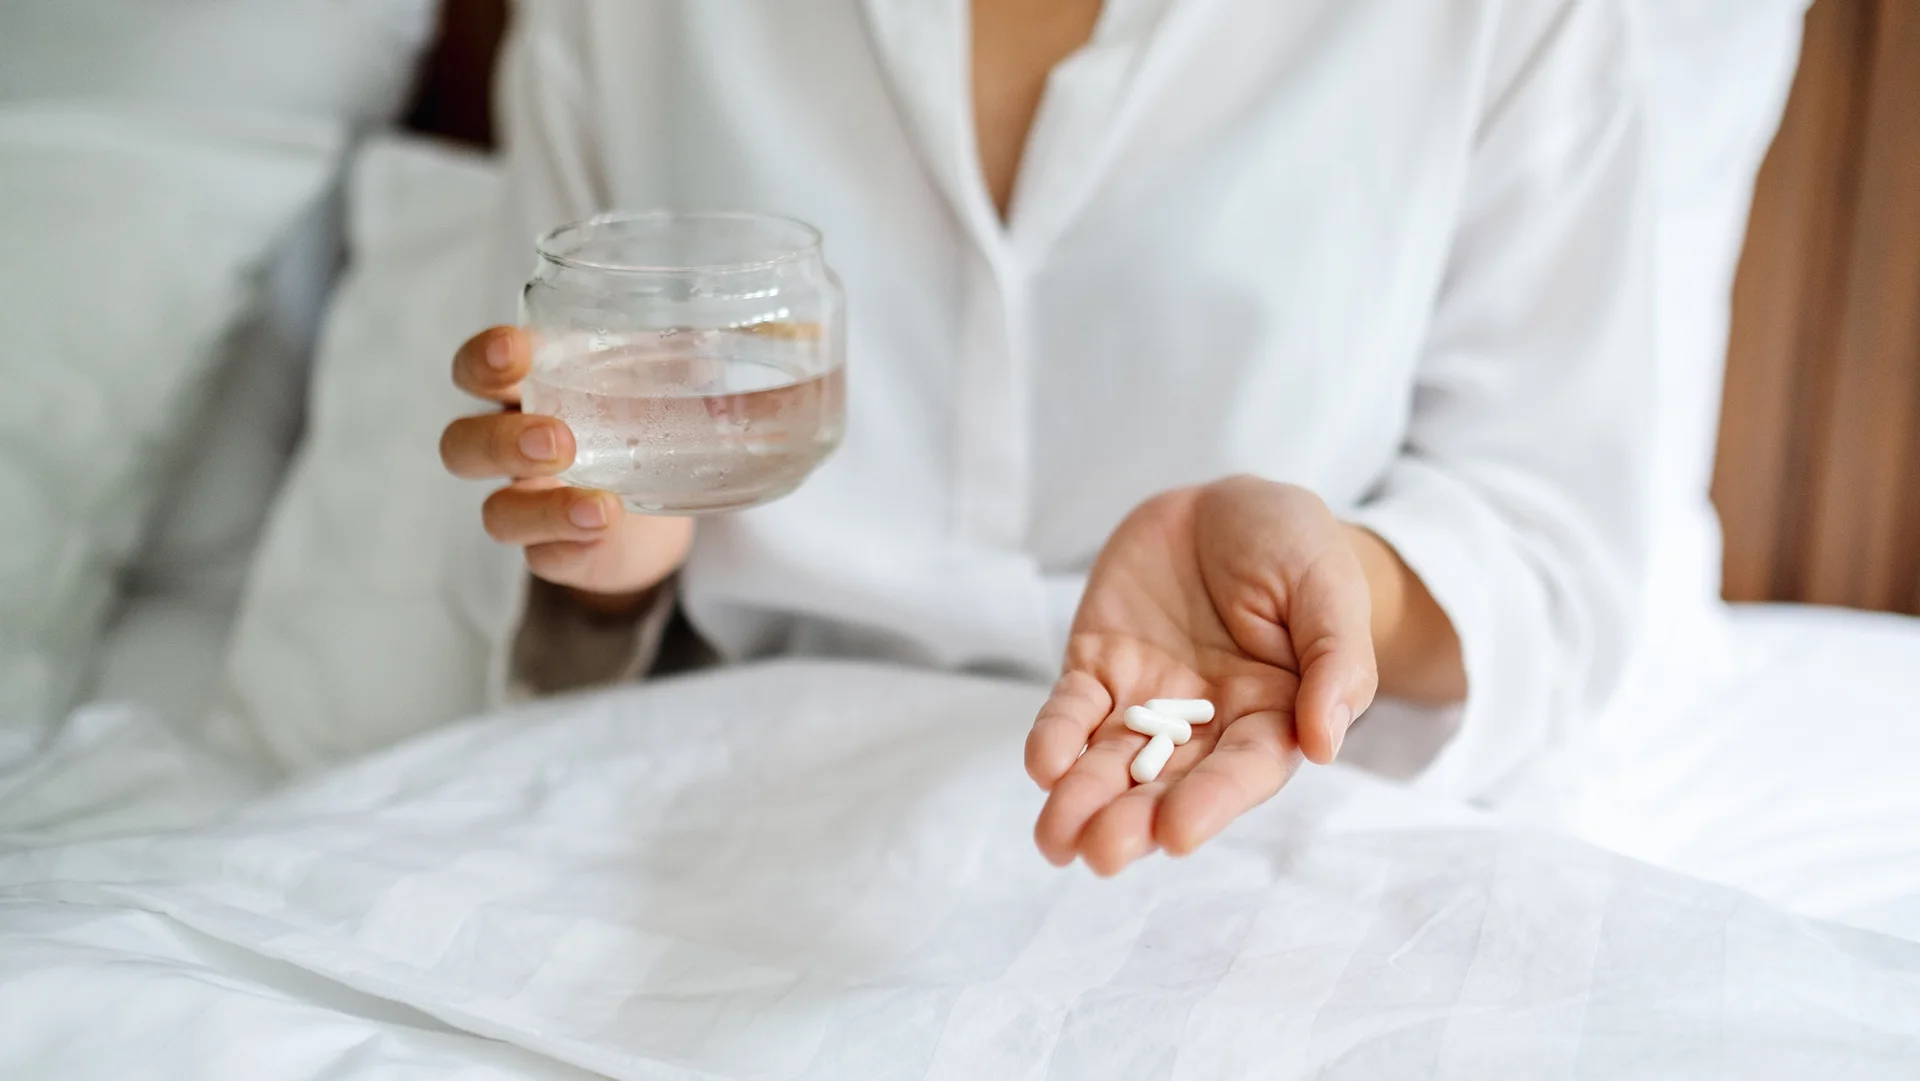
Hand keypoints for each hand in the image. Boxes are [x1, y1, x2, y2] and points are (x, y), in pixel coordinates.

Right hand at [439, 327, 693, 610]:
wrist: (661, 516)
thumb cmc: (649, 428)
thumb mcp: (671, 387)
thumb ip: (700, 357)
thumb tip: (784, 326)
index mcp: (532, 391)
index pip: (479, 370)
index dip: (484, 359)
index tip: (513, 353)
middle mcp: (514, 450)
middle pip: (464, 445)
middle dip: (501, 441)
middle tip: (556, 441)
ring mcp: (531, 508)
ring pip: (497, 514)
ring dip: (542, 508)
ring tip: (598, 505)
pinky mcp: (558, 555)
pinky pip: (543, 558)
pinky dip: (571, 545)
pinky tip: (605, 531)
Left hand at [1026, 476, 1380, 874]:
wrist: (1228, 505)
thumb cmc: (1295, 548)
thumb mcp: (1331, 588)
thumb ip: (1337, 662)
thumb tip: (1327, 744)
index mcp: (1273, 715)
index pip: (1243, 770)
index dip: (1211, 803)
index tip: (1177, 836)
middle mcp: (1205, 724)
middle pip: (1168, 783)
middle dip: (1133, 820)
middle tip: (1102, 853)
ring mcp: (1146, 699)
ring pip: (1111, 762)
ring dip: (1082, 800)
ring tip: (1055, 839)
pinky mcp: (1098, 667)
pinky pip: (1072, 710)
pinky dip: (1055, 738)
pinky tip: (1042, 765)